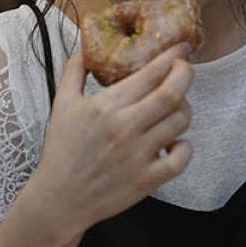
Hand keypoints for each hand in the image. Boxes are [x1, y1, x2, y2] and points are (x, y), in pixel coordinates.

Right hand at [26, 43, 194, 236]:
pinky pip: (182, 158)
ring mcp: (139, 155)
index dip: (171, 56)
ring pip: (180, 121)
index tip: (181, 48)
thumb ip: (74, 72)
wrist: (59, 198)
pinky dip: (185, 147)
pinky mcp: (147, 179)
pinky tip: (175, 142)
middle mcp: (125, 127)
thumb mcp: (61, 104)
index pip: (149, 73)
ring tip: (174, 107)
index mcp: (106, 106)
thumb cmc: (62, 150)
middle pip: (172, 93)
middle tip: (185, 68)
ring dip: (184, 109)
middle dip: (186, 73)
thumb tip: (85, 50)